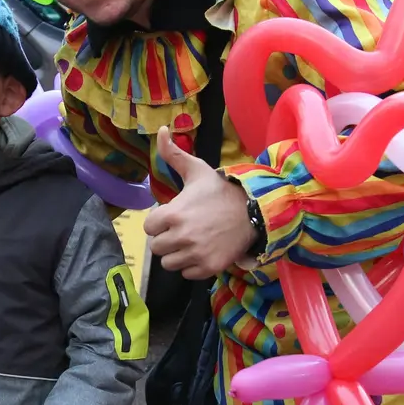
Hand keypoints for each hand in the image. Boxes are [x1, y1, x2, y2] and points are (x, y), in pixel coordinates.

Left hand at [142, 128, 256, 279]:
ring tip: (190, 242)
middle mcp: (182, 236)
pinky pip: (187, 274)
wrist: (253, 210)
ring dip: (177, 255)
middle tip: (182, 230)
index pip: (149, 228)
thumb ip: (174, 154)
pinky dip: (192, 266)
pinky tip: (201, 252)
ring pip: (170, 263)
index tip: (171, 217)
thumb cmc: (221, 191)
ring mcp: (196, 254)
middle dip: (167, 239)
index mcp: (174, 213)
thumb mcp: (197, 170)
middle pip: (157, 248)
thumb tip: (162, 130)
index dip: (159, 222)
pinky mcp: (208, 268)